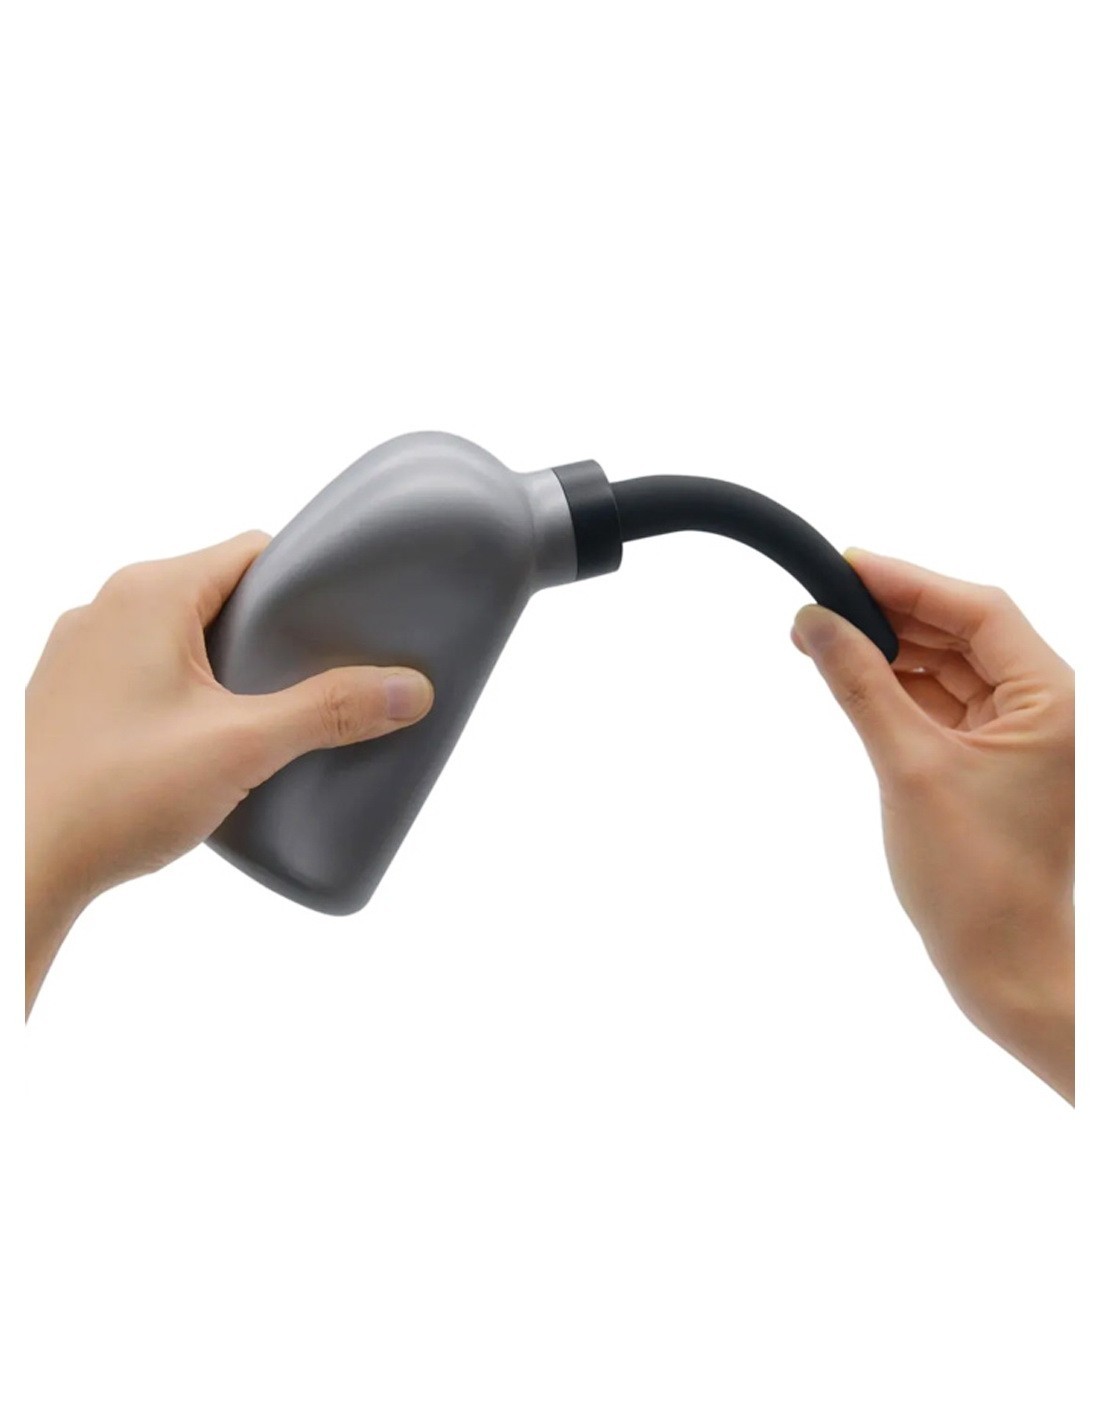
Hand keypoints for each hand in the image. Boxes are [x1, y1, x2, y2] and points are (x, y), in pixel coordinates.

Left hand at [24, 532, 433, 1014]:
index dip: (308, 581)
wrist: (22, 867)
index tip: (348, 620)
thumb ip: (329, 712)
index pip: (253, 553)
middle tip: (323, 680)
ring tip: (273, 718)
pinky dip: (188, 694)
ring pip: (183, 636)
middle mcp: (108, 608)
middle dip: (275, 633)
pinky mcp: (72, 697)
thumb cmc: (113, 795)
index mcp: (150, 594)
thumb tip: (410, 688)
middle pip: (221, 595)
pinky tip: (211, 745)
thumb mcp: (242, 748)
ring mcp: (83, 653)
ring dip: (231, 668)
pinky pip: (148, 672)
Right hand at [792, 551, 1073, 1101]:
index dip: (908, 580)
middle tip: (821, 599)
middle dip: (893, 613)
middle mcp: (1045, 708)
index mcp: (1051, 699)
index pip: (978, 610)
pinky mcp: (991, 765)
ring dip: (891, 651)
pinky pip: (942, 706)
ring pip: (950, 667)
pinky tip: (853, 679)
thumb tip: (816, 622)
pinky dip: (898, 690)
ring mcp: (1020, 737)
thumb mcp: (908, 767)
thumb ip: (861, 685)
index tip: (845, 564)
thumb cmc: (976, 880)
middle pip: (965, 632)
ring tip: (823, 637)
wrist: (1005, 967)